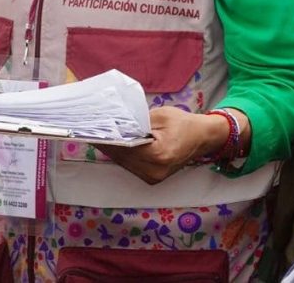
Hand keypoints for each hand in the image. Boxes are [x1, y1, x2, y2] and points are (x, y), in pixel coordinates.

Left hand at [96, 106, 227, 183]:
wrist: (204, 138)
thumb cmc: (183, 123)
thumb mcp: (159, 115)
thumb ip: (135, 122)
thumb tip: (113, 123)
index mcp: (158, 155)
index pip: (124, 146)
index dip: (107, 136)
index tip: (91, 127)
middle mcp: (154, 171)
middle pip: (120, 156)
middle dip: (105, 142)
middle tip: (89, 128)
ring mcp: (153, 177)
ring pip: (123, 162)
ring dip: (111, 148)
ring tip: (97, 133)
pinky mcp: (152, 178)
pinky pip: (129, 164)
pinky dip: (121, 153)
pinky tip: (112, 142)